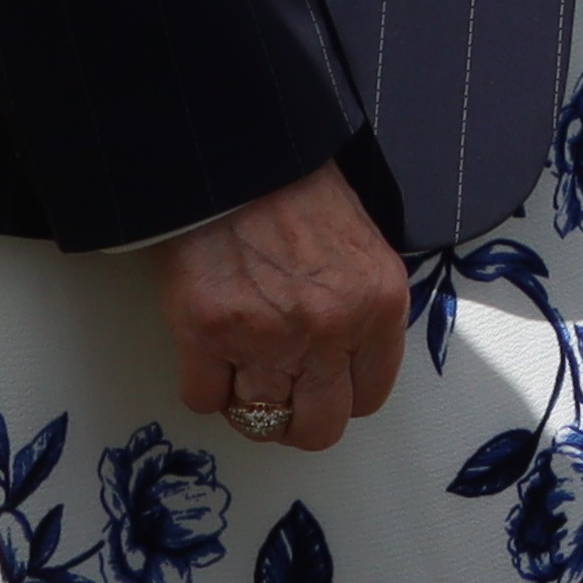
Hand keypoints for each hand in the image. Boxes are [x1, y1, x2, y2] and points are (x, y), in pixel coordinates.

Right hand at [150, 156, 409, 455]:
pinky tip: (208, 350)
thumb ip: (362, 309)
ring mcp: (268, 336)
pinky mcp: (207, 334)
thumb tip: (346, 364)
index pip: (369, 396)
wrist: (238, 155)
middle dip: (296, 418)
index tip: (321, 385)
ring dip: (247, 400)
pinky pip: (205, 399)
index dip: (340, 395)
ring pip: (260, 421)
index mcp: (379, 305)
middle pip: (318, 427)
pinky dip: (203, 384)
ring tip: (240, 364)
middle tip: (278, 392)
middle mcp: (330, 330)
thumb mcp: (361, 246)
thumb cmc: (296, 189)